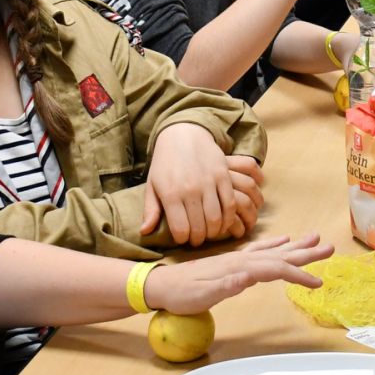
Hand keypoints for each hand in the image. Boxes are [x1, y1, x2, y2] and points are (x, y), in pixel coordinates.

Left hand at [141, 122, 257, 245]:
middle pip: (200, 227)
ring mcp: (208, 182)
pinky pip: (230, 203)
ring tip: (210, 231)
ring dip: (215, 231)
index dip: (183, 239)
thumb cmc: (165, 163)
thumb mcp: (153, 185)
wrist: (183, 134)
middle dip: (200, 238)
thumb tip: (144, 232)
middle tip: (198, 239)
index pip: (181, 230)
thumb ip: (151, 210)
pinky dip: (229, 217)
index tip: (184, 238)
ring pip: (217, 218)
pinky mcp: (223, 176)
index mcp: (170, 194)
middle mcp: (190, 189)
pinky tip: (223, 220)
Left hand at [143, 232, 333, 312]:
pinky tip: (282, 242)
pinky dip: (275, 246)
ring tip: (314, 239)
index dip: (298, 275)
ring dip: (295, 246)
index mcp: (238, 267)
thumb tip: (249, 277)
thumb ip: (226, 286)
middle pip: (280, 255)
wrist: (161, 286)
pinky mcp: (233, 262)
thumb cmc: (182, 295)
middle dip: (305, 253)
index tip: (318, 283)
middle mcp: (241, 259)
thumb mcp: (202, 295)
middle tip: (329, 247)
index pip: (275, 269)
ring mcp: (238, 258)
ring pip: (273, 251)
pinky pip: (261, 251)